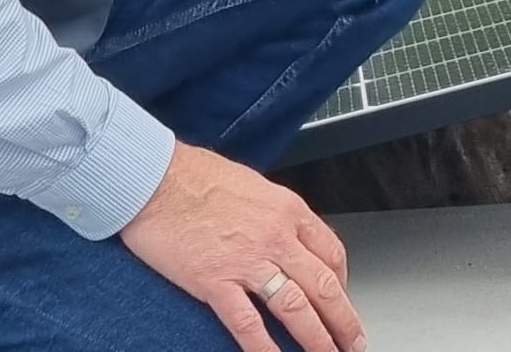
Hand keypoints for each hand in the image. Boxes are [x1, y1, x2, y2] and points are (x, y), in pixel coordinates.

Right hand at [121, 141, 364, 351]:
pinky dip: (265, 348)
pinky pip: (247, 323)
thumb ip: (275, 216)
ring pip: (295, 308)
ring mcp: (247, 262)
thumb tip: (285, 239)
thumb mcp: (255, 186)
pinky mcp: (214, 282)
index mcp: (289, 210)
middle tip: (354, 342)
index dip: (342, 282)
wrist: (156, 178)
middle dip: (344, 320)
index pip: (332, 252)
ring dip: (317, 339)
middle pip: (324, 286)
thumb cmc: (198, 176)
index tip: (342, 299)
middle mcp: (276, 237)